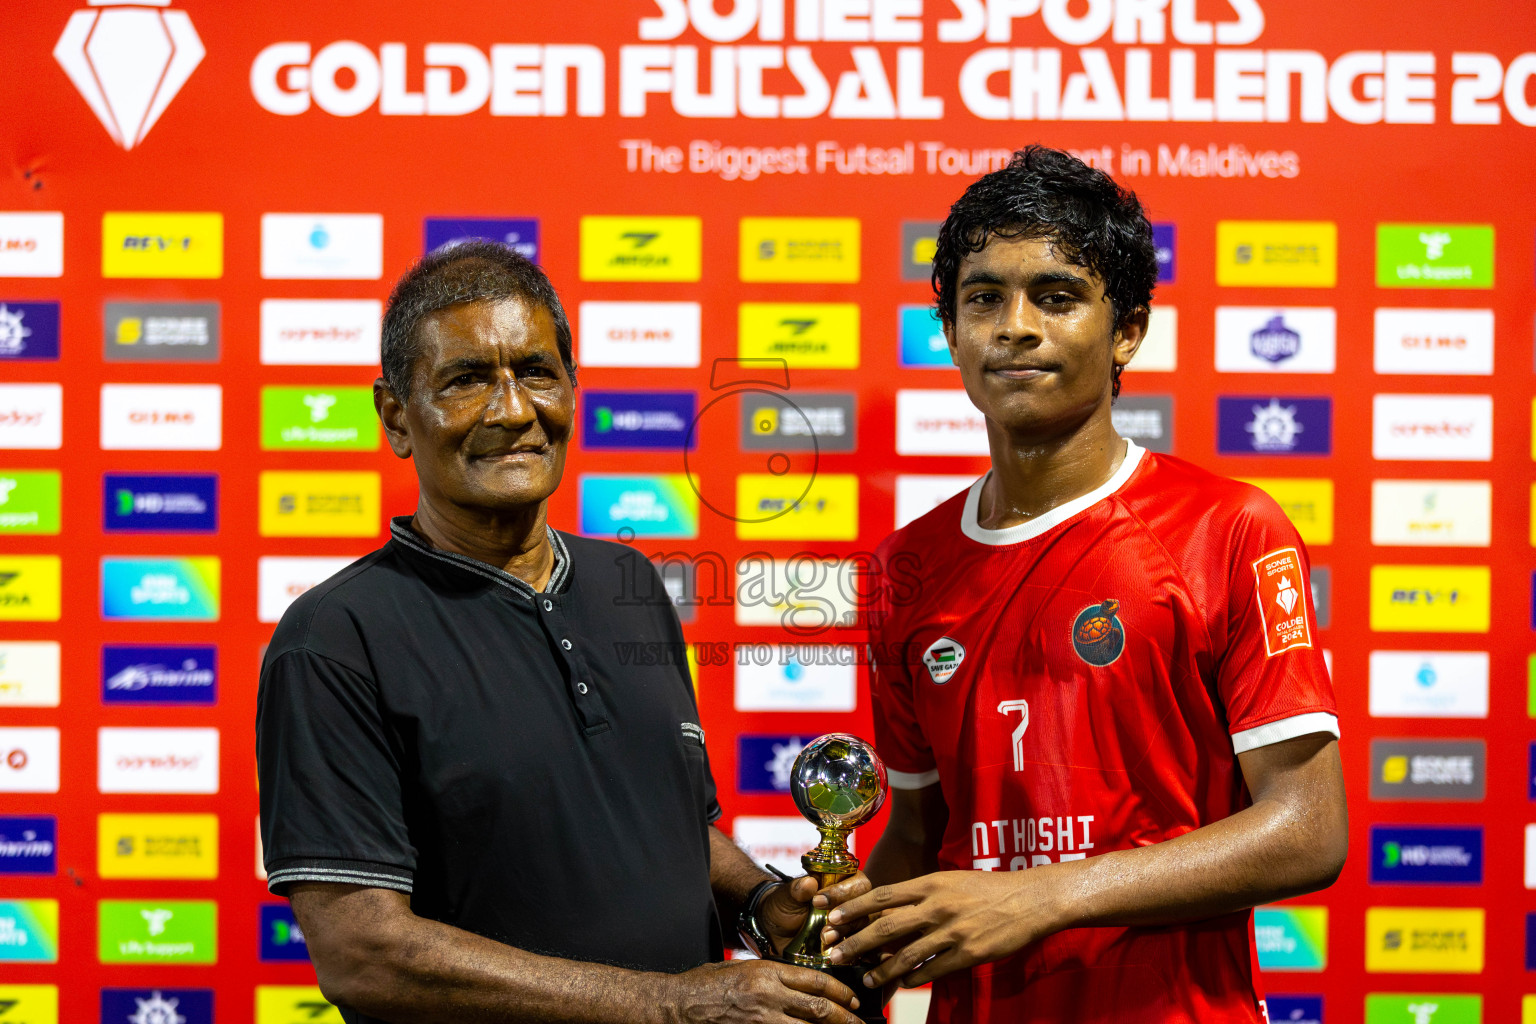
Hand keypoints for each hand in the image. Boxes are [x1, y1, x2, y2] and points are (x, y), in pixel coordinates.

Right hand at [665, 959, 861, 1023]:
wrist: (677, 1004)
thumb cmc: (704, 984)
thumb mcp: (740, 968)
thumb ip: (768, 976)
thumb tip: (794, 984)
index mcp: (766, 972)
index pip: (813, 979)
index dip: (838, 991)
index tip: (851, 1000)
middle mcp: (767, 995)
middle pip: (818, 1008)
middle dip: (844, 1019)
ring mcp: (760, 1019)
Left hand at [758, 873, 872, 955]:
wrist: (776, 931)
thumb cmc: (785, 906)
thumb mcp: (788, 897)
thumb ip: (798, 890)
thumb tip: (808, 883)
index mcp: (843, 883)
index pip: (857, 883)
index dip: (841, 892)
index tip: (818, 901)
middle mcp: (854, 904)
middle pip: (867, 908)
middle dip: (847, 917)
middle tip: (827, 924)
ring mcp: (855, 926)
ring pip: (865, 929)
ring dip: (847, 935)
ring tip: (825, 939)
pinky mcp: (852, 947)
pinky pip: (862, 951)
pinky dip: (852, 954)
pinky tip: (837, 957)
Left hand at [824, 870, 1060, 988]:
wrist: (1029, 899)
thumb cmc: (986, 888)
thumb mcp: (949, 881)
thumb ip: (920, 895)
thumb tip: (887, 909)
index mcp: (930, 884)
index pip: (880, 896)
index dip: (852, 907)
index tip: (828, 916)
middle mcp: (937, 906)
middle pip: (885, 927)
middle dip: (855, 943)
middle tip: (834, 954)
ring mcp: (952, 931)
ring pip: (905, 955)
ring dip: (880, 971)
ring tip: (865, 980)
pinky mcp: (968, 953)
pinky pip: (932, 970)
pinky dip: (913, 979)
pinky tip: (902, 984)